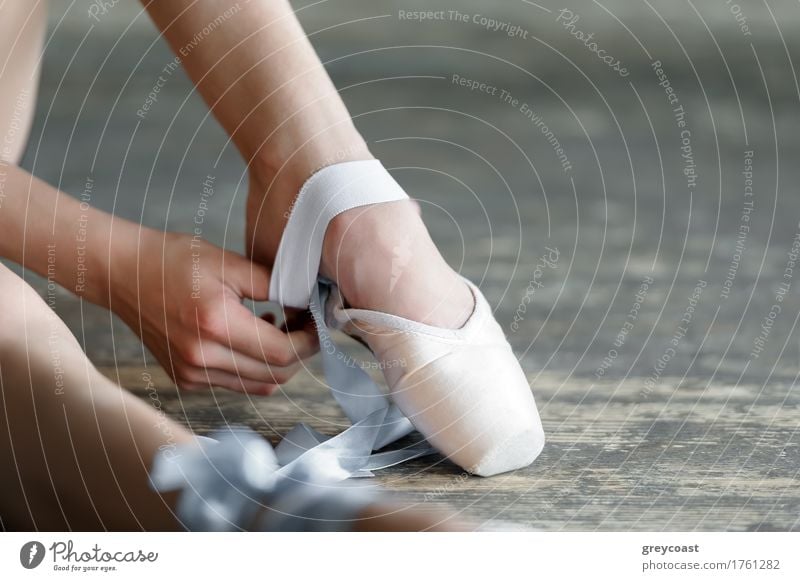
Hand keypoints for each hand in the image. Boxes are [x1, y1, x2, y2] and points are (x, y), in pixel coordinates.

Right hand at [110, 230, 317, 394]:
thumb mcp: (229, 262)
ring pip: (258, 385)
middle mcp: (201, 357)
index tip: (317, 321)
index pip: (282, 353)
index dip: (309, 341)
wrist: (123, 272)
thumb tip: (308, 303)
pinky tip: (252, 335)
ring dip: (278, 362)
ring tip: (279, 325)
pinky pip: (235, 383)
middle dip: (300, 353)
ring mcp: (191, 373)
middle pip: (275, 375)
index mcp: (215, 325)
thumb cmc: (174, 259)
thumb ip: (274, 285)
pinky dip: (254, 366)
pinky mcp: (185, 379)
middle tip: (304, 323)